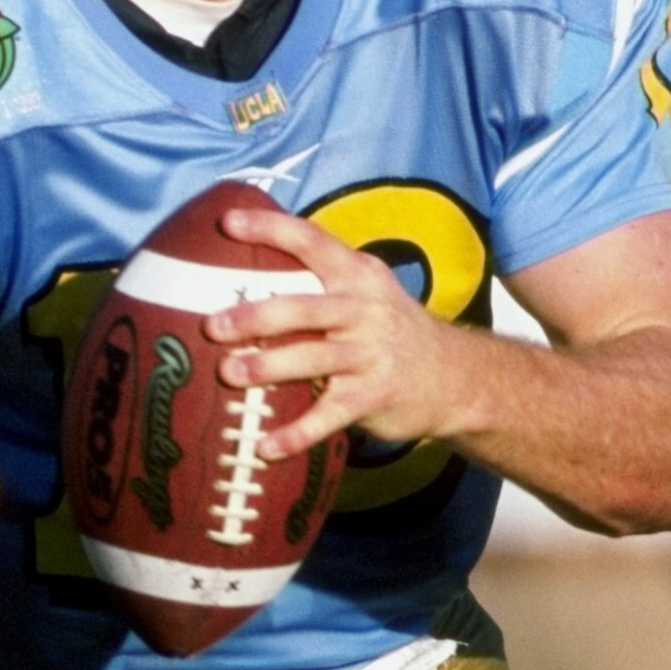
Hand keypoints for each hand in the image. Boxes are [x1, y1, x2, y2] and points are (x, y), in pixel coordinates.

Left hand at [205, 206, 476, 460]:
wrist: (456, 377)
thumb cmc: (390, 331)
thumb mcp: (367, 294)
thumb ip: (320, 284)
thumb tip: (244, 281)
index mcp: (358, 275)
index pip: (312, 241)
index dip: (269, 228)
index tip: (226, 223)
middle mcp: (365, 309)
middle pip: (303, 308)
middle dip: (256, 316)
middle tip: (213, 325)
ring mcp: (370, 354)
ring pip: (312, 359)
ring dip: (267, 368)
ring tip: (229, 374)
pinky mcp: (373, 396)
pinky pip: (327, 416)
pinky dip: (295, 434)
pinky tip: (265, 446)